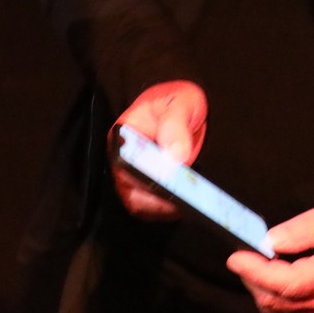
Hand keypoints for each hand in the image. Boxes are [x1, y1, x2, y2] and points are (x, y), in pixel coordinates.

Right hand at [113, 80, 206, 219]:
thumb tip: (175, 155)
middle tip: (185, 201)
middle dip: (156, 201)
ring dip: (163, 209)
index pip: (124, 165)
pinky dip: (167, 210)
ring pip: (140, 204)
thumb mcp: (179, 104)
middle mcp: (123, 159)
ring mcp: (134, 175)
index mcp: (123, 136)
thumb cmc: (177, 101)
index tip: (167, 184)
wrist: (184, 108)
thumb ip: (175, 126)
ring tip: (190, 206)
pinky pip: (152, 207)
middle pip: (130, 191)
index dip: (142, 179)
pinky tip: (187, 206)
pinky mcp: (148, 186)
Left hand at [225, 200, 313, 312]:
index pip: (289, 283)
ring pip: (275, 310)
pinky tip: (267, 277)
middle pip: (276, 300)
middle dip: (252, 278)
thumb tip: (270, 241)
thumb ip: (304, 227)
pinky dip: (267, 297)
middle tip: (243, 254)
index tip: (236, 257)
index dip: (257, 272)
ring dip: (257, 287)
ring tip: (254, 263)